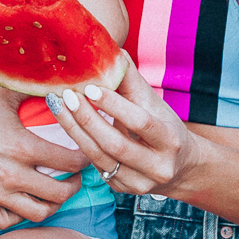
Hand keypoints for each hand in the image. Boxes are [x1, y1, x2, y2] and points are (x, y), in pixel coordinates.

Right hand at [0, 76, 83, 229]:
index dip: (86, 158)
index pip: (71, 162)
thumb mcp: (4, 89)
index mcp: (22, 147)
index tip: (87, 152)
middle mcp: (10, 175)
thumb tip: (63, 79)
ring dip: (53, 203)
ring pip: (38, 214)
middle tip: (77, 174)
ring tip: (56, 189)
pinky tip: (26, 199)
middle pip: (60, 194)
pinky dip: (22, 215)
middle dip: (75, 184)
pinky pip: (7, 221)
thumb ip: (36, 87)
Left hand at [44, 63, 202, 196]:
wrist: (179, 166)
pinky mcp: (122, 189)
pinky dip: (79, 143)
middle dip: (87, 119)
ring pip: (99, 158)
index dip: (114, 105)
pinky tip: (68, 124)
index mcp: (170, 141)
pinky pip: (95, 166)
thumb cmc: (164, 125)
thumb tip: (107, 48)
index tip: (90, 87)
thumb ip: (130, 79)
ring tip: (59, 106)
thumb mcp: (153, 103)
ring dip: (75, 131)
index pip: (140, 122)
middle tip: (66, 96)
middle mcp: (157, 167)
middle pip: (115, 144)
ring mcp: (138, 182)